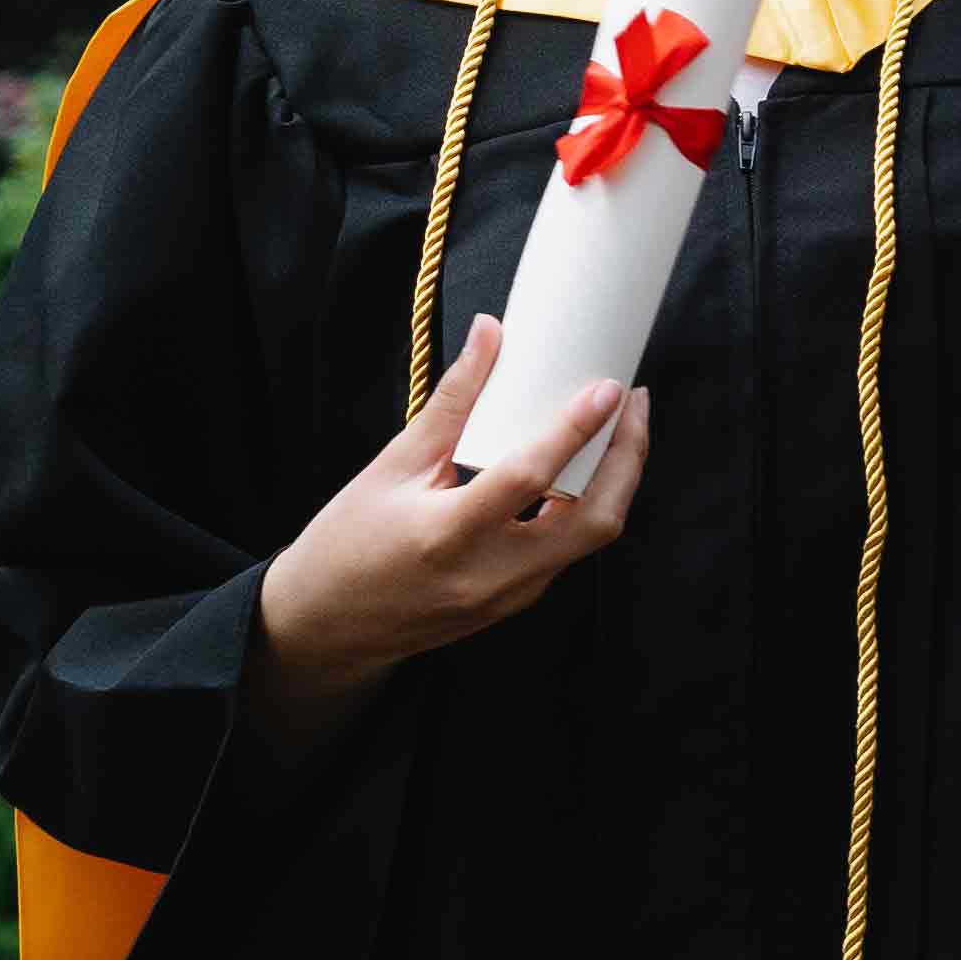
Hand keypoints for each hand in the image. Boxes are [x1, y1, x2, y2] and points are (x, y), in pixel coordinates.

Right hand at [252, 316, 649, 751]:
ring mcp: (508, 598)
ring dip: (615, 482)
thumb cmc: (348, 543)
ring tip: (619, 427)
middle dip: (627, 458)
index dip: (575, 429)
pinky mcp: (515, 604)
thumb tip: (490, 333)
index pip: (529, 478)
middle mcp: (488, 575)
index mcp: (447, 537)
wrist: (327, 626)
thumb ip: (453, 401)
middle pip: (594, 521)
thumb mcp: (392, 465)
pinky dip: (585, 507)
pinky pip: (567, 552)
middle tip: (633, 402)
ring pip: (590, 539)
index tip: (609, 388)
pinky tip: (585, 469)